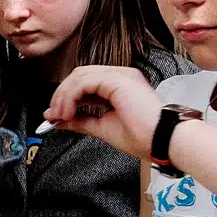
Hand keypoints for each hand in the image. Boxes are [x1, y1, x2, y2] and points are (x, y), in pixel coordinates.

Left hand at [45, 66, 164, 159]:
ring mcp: (120, 75)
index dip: (66, 97)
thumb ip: (80, 121)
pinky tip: (68, 112)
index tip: (54, 116)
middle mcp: (120, 75)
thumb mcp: (101, 127)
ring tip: (60, 116)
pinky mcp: (118, 79)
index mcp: (119, 85)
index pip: (85, 82)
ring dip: (64, 97)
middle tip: (53, 116)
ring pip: (79, 76)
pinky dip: (71, 96)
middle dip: (61, 95)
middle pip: (79, 75)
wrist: (162, 141)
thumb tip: (58, 120)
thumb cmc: (143, 136)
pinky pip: (84, 81)